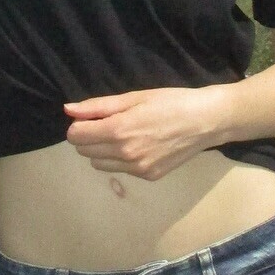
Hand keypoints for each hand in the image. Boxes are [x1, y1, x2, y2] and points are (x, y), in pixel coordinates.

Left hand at [64, 87, 219, 180]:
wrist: (206, 121)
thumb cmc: (171, 102)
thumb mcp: (134, 98)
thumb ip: (98, 106)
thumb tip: (68, 110)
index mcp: (118, 131)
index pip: (76, 136)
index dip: (78, 125)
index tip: (90, 118)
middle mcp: (124, 154)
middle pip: (84, 151)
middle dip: (88, 137)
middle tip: (107, 124)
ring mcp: (137, 169)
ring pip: (98, 164)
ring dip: (101, 150)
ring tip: (122, 135)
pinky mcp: (148, 177)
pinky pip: (120, 170)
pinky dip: (121, 159)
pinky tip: (140, 145)